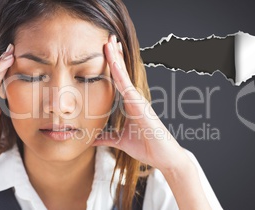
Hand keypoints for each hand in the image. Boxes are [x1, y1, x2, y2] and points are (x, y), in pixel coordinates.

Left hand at [92, 36, 184, 170]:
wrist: (163, 156)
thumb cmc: (145, 145)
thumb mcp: (119, 141)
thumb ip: (106, 138)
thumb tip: (91, 139)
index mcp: (129, 104)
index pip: (118, 80)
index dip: (112, 65)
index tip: (105, 51)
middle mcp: (134, 98)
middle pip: (122, 73)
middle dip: (114, 56)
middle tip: (107, 39)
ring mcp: (139, 101)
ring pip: (124, 76)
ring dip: (116, 59)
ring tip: (110, 43)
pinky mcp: (142, 107)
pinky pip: (128, 88)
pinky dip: (121, 75)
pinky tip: (114, 64)